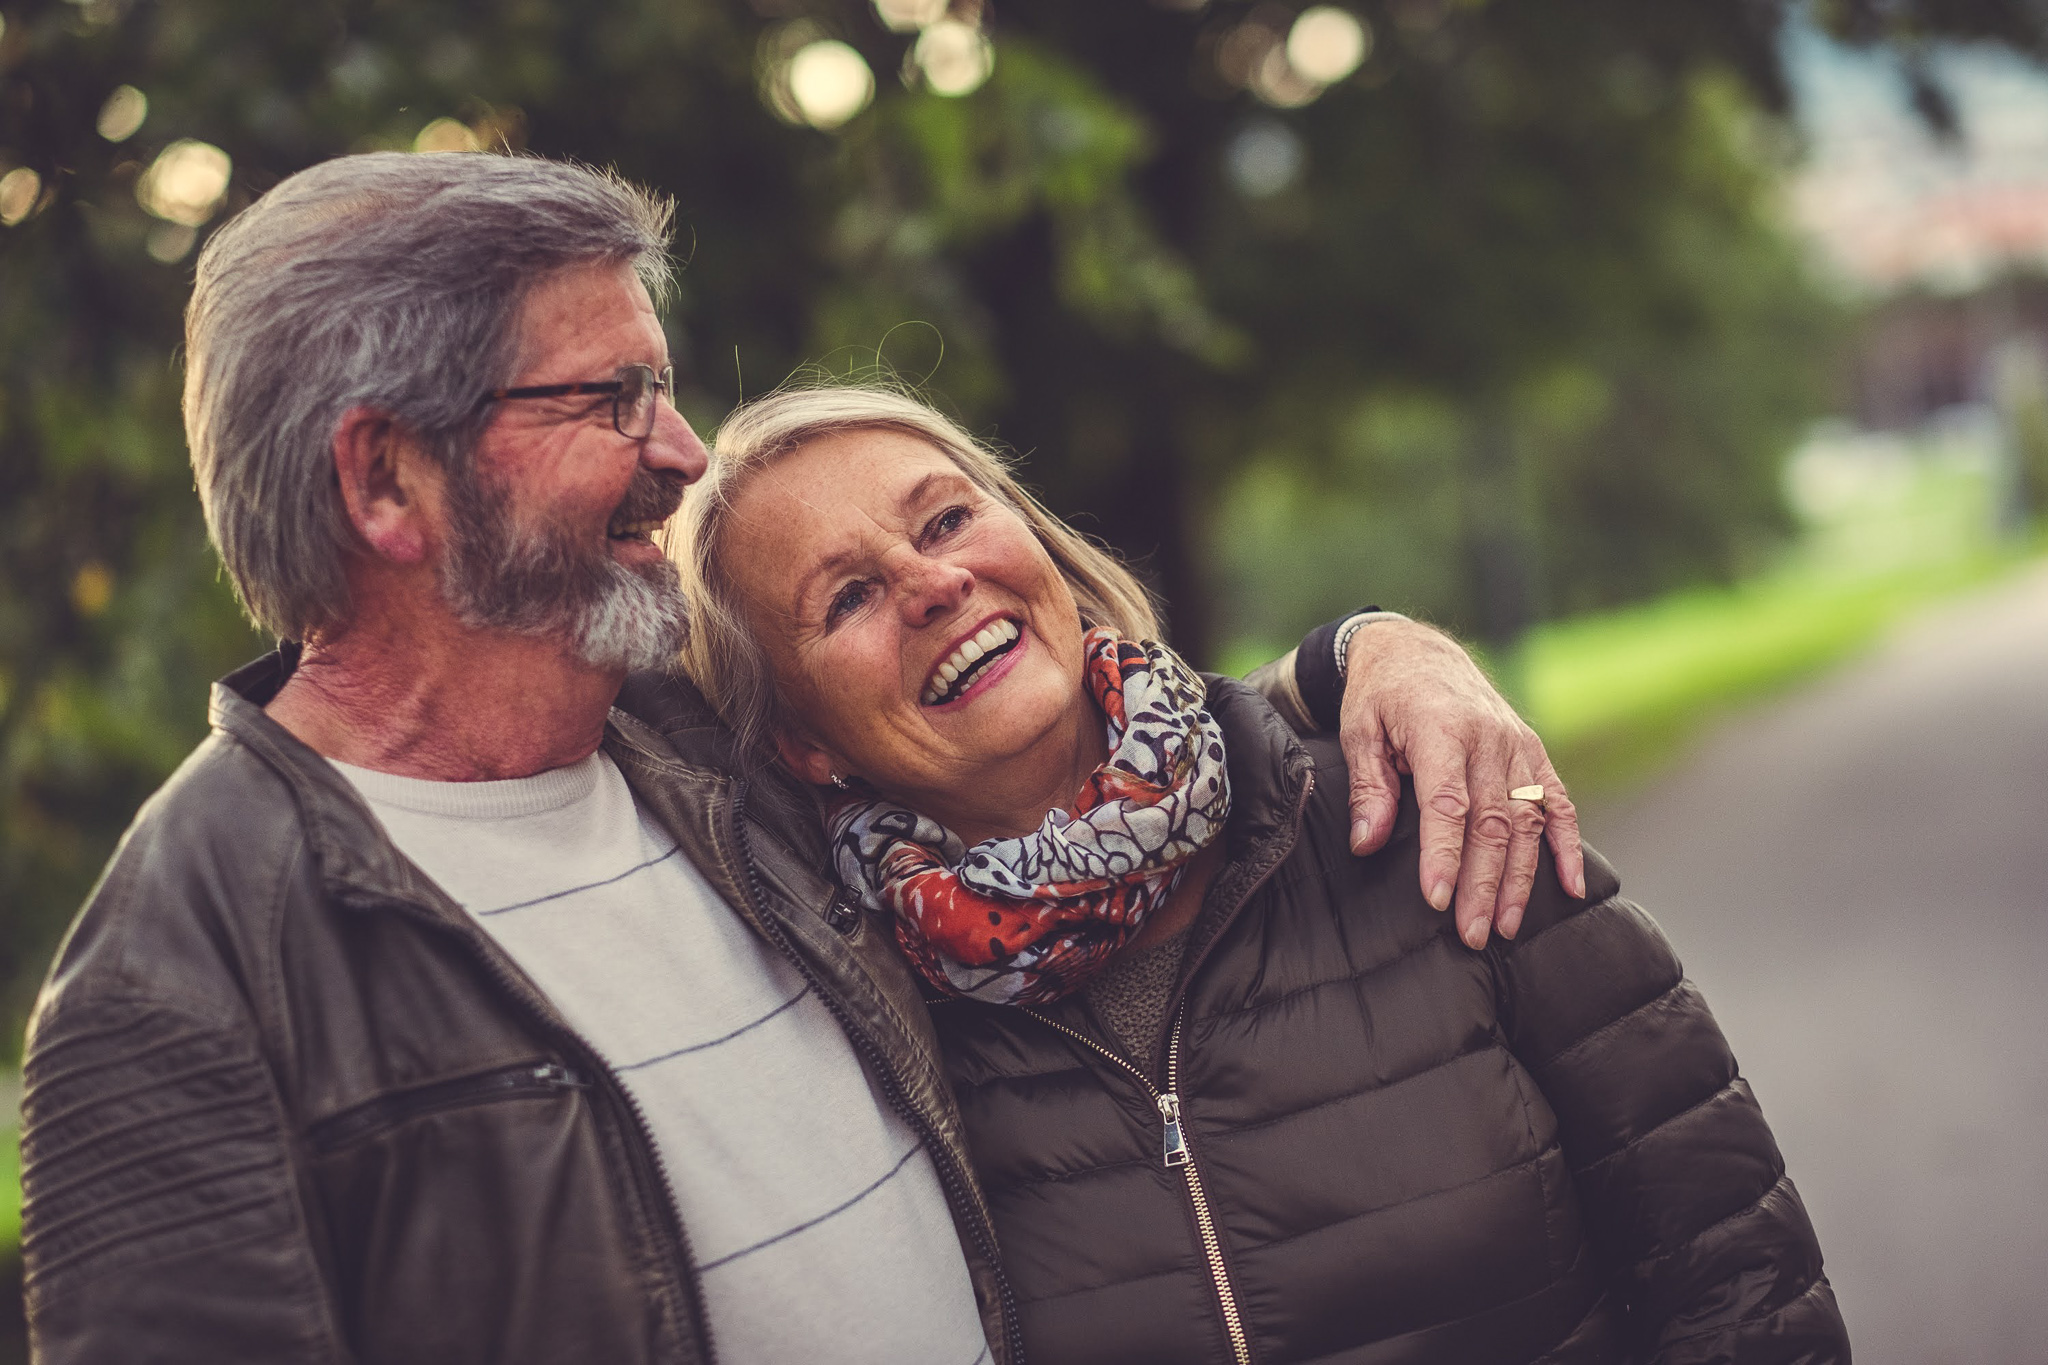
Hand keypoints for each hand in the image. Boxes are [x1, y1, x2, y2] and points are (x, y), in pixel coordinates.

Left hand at [1339, 619, 1584, 947]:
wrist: (1415, 650)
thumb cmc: (1381, 696)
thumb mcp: (1359, 731)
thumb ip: (1368, 788)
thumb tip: (1367, 843)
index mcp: (1441, 729)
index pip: (1448, 804)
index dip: (1445, 855)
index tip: (1438, 899)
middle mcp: (1488, 738)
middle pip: (1493, 822)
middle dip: (1484, 884)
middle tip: (1473, 933)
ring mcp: (1517, 745)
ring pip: (1528, 821)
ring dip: (1520, 878)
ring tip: (1506, 926)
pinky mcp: (1533, 750)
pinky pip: (1557, 802)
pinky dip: (1567, 844)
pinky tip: (1572, 886)